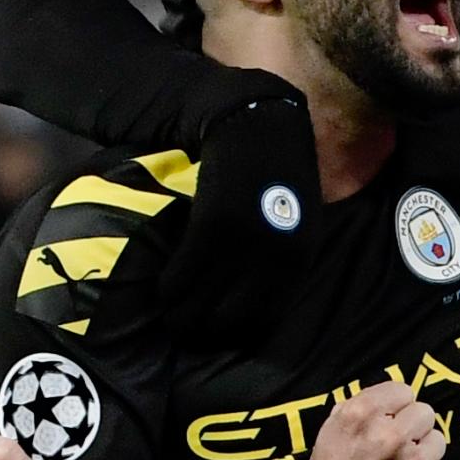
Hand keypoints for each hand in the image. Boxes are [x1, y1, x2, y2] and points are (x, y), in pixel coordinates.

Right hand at [161, 85, 319, 344]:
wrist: (259, 126)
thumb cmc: (280, 171)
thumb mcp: (298, 220)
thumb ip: (281, 257)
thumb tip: (253, 293)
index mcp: (298, 261)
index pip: (263, 319)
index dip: (233, 332)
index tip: (212, 333)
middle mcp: (273, 261)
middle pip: (229, 319)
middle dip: (202, 331)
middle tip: (181, 328)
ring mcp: (244, 246)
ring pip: (201, 303)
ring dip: (179, 315)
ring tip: (166, 314)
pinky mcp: (214, 228)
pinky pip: (182, 274)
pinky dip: (168, 287)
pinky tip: (161, 289)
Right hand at [295, 380, 445, 459]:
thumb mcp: (333, 427)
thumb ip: (363, 404)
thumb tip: (395, 397)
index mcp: (363, 414)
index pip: (404, 391)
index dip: (395, 407)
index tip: (389, 420)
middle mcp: (391, 435)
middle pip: (425, 413)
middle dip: (410, 427)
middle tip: (395, 445)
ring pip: (437, 440)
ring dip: (421, 451)